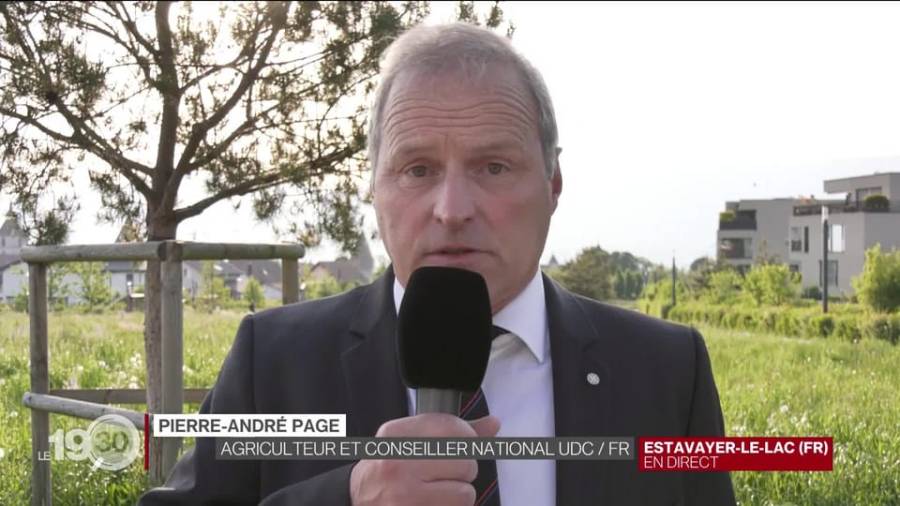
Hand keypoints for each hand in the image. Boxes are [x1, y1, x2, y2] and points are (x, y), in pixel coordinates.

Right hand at [349, 413, 499, 505]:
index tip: (462, 444)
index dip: (467, 438)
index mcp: (396, 436)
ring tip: (437, 490)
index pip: (452, 429)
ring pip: (465, 493)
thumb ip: (452, 431)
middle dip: (462, 470)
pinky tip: (433, 502)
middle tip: (444, 472)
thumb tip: (493, 424)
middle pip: (465, 462)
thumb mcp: (410, 439)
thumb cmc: (389, 468)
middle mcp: (398, 464)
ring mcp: (405, 496)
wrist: (357, 500)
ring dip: (458, 494)